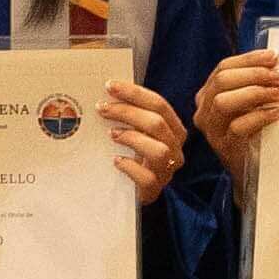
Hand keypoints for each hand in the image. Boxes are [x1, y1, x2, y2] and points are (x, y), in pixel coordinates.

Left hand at [103, 76, 186, 201]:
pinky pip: (147, 178)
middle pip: (157, 123)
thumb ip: (131, 115)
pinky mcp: (154, 189)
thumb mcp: (137, 132)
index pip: (160, 105)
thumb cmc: (134, 156)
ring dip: (132, 138)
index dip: (135, 93)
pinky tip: (116, 160)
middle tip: (103, 108)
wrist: (132, 191)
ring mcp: (167, 170)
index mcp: (174, 130)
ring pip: (158, 150)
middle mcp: (175, 149)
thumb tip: (108, 95)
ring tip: (111, 134)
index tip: (110, 86)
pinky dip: (129, 166)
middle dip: (127, 112)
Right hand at [197, 47, 278, 186]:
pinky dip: (259, 116)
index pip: (223, 68)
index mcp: (208, 95)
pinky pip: (237, 127)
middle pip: (222, 81)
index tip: (275, 56)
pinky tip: (276, 113)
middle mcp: (204, 111)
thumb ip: (255, 84)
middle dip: (254, 74)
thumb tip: (278, 63)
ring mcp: (212, 131)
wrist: (252, 173)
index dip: (250, 59)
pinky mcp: (225, 148)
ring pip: (223, 102)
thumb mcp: (250, 105)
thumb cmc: (254, 133)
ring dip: (255, 92)